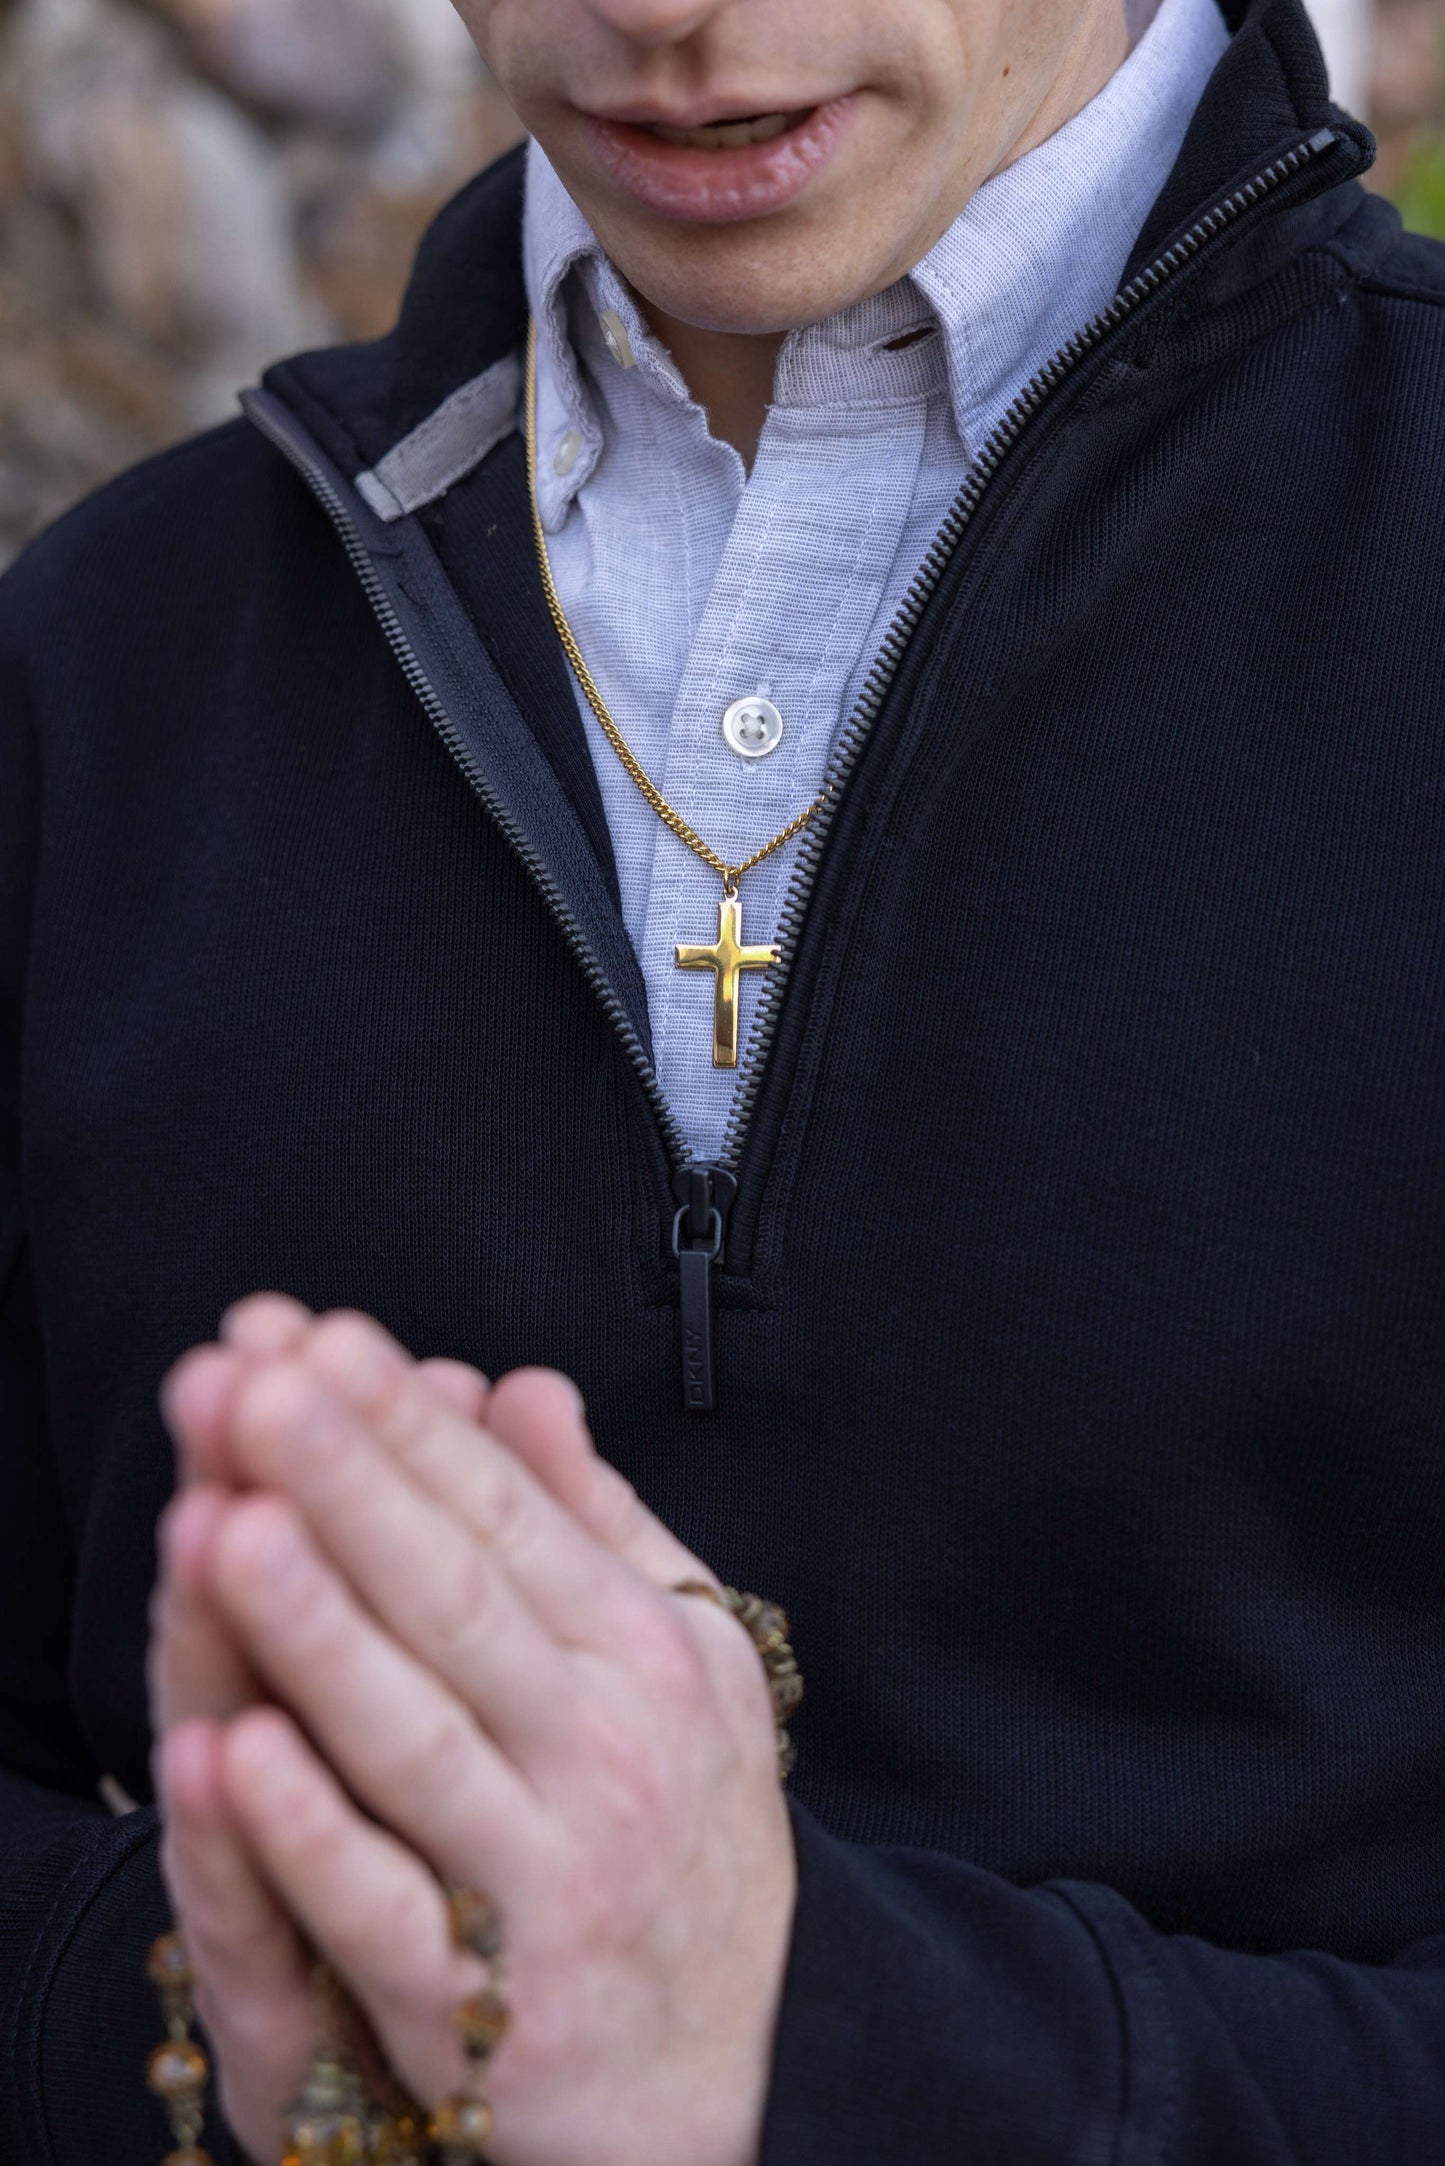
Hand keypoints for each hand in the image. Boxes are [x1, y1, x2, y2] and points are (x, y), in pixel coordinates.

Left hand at [152, 1301, 795, 2165]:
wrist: (750, 2065)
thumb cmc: (686, 1830)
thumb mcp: (680, 1656)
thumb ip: (595, 1519)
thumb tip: (523, 1381)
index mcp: (644, 1648)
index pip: (506, 1514)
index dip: (406, 1424)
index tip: (317, 1336)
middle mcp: (607, 1747)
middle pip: (455, 1599)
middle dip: (349, 1482)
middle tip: (255, 1380)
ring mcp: (552, 1875)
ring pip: (415, 1737)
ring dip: (318, 1630)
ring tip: (229, 1524)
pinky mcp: (493, 2001)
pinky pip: (390, 1907)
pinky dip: (315, 1834)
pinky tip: (238, 1752)